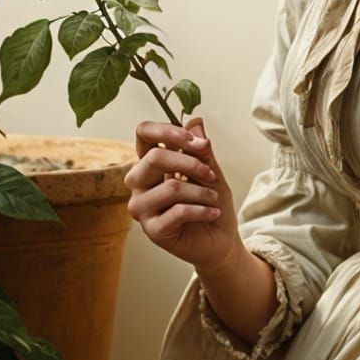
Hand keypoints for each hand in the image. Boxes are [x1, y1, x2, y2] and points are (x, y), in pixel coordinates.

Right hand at [124, 116, 238, 271]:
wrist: (220, 239)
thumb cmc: (211, 201)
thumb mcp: (211, 171)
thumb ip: (201, 148)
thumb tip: (194, 120)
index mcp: (150, 163)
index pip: (143, 134)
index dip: (169, 131)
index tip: (198, 142)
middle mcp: (139, 183)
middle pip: (155, 158)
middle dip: (191, 163)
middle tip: (212, 174)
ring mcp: (142, 208)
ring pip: (170, 187)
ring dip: (201, 191)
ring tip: (214, 197)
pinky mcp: (152, 230)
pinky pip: (178, 212)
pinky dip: (202, 210)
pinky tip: (212, 213)